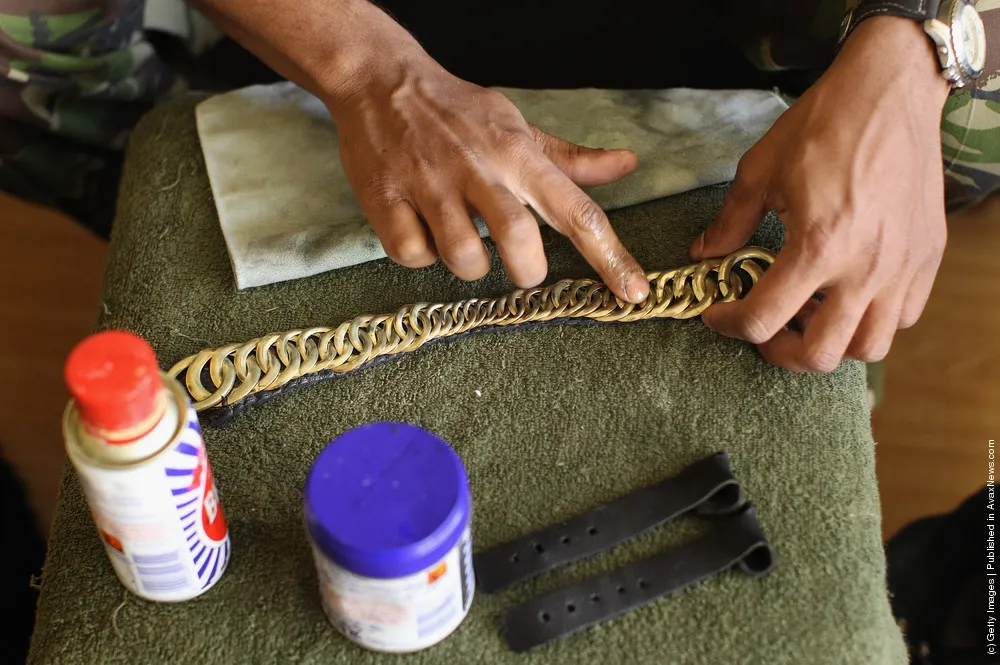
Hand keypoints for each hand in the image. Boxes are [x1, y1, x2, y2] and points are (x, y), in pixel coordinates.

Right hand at [191, 0, 647, 301]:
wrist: (381, 81)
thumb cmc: (458, 112)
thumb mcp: (517, 128)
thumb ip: (569, 159)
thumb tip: (627, 165)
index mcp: (518, 155)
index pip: (577, 209)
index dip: (610, 255)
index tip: (634, 291)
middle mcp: (478, 169)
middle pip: (518, 239)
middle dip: (526, 270)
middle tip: (520, 267)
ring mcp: (429, 184)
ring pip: (462, 256)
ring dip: (468, 264)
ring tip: (460, 237)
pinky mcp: (385, 198)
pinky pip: (412, 253)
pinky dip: (420, 253)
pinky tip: (421, 228)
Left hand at [690, 16, 949, 371]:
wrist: (890, 89)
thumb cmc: (824, 123)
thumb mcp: (760, 170)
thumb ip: (730, 222)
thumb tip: (705, 254)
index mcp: (819, 245)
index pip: (764, 319)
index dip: (729, 325)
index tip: (718, 315)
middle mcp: (866, 267)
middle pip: (821, 355)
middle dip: (780, 351)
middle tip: (764, 328)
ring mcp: (902, 267)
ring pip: (868, 347)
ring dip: (831, 343)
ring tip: (808, 314)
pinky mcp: (926, 258)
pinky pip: (902, 317)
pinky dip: (871, 321)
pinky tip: (847, 294)